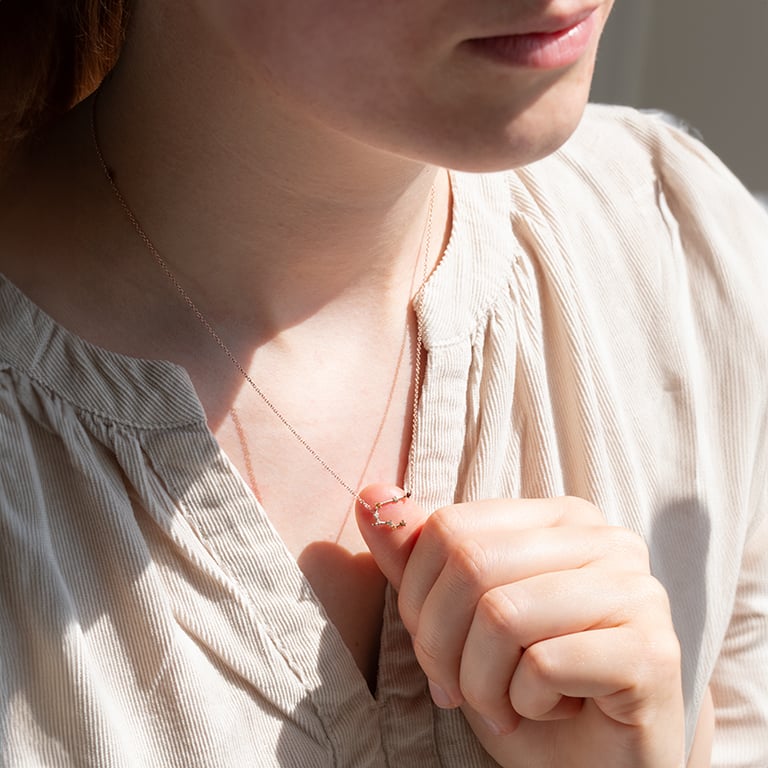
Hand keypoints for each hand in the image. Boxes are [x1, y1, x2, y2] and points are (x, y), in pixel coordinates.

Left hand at [356, 485, 685, 767]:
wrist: (595, 766)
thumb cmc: (525, 687)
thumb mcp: (457, 619)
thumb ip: (417, 556)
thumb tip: (370, 494)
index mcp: (557, 517)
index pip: (450, 527)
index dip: (420, 599)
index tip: (437, 651)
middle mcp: (603, 538)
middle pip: (472, 564)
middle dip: (442, 645)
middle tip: (460, 689)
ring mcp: (637, 590)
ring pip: (502, 615)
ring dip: (482, 682)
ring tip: (505, 703)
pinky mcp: (652, 650)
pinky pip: (544, 664)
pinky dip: (525, 704)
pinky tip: (552, 711)